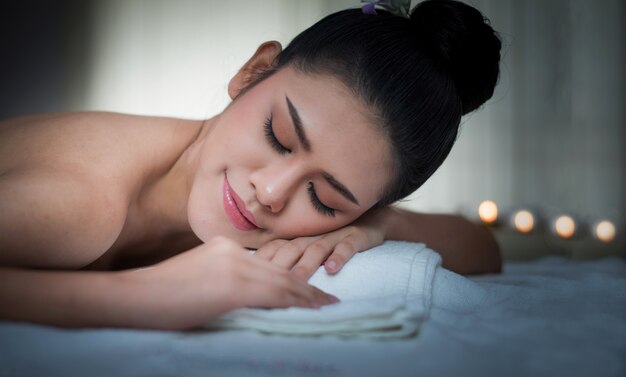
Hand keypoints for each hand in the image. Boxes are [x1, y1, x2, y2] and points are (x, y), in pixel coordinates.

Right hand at [120, 236, 338, 329]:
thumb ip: (223, 279)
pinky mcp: (234, 283)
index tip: (308, 286)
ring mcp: (235, 264)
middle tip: (327, 298)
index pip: (268, 263)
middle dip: (305, 286)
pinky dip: (297, 302)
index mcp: (225, 247)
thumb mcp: (198, 278)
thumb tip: (242, 297)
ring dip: (307, 296)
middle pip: (279, 270)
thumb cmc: (159, 294)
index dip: (291, 276)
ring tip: (327, 305)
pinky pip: (274, 293)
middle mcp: (234, 251)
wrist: (135, 296)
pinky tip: (312, 308)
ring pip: (282, 281)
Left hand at [254, 207, 391, 280]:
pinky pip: (347, 246)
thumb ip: (290, 256)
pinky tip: (332, 269)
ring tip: (297, 281)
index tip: (247, 275)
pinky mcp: (356, 236)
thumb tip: (262, 276)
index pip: (275, 247)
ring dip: (306, 265)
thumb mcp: (311, 244)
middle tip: (266, 284)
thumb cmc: (335, 237)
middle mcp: (313, 235)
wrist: (372, 220)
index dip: (262, 260)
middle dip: (279, 266)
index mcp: (299, 237)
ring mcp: (335, 235)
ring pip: (316, 250)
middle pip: (291, 249)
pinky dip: (339, 257)